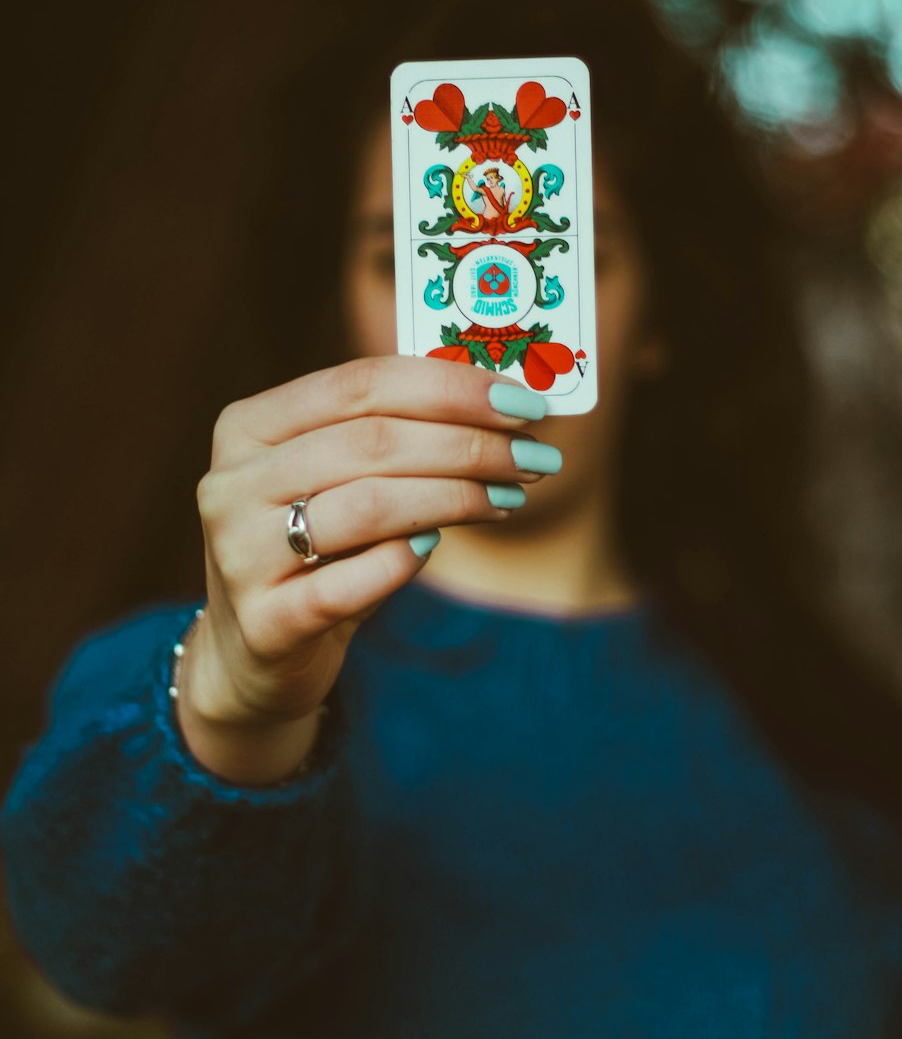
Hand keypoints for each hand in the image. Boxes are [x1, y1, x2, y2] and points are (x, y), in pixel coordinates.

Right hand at [178, 357, 551, 781]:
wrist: (253, 655)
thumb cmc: (315, 549)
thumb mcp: (335, 480)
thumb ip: (394, 434)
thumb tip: (503, 403)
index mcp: (249, 426)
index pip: (360, 383)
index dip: (450, 387)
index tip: (522, 402)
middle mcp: (232, 483)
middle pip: (371, 441)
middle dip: (468, 443)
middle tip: (532, 454)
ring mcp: (239, 553)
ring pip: (368, 505)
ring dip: (456, 496)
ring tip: (509, 497)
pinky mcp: (265, 622)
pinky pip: (353, 582)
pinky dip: (405, 560)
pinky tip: (436, 547)